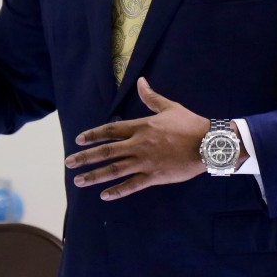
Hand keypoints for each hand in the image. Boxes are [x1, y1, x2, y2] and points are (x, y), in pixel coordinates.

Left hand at [65, 78, 212, 200]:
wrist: (208, 143)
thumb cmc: (190, 123)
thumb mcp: (169, 107)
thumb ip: (151, 97)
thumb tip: (141, 81)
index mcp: (141, 127)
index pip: (110, 131)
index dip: (92, 135)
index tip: (78, 140)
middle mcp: (138, 144)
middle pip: (106, 151)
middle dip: (85, 157)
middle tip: (68, 162)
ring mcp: (145, 161)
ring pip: (114, 170)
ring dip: (94, 175)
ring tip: (79, 181)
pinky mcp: (154, 176)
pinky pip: (132, 185)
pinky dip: (117, 191)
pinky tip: (104, 195)